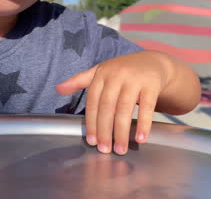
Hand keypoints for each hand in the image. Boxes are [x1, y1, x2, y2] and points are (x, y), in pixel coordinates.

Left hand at [56, 51, 170, 154]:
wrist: (152, 61)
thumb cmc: (122, 70)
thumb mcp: (101, 72)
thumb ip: (80, 81)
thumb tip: (58, 88)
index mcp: (101, 74)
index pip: (93, 101)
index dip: (91, 122)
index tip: (91, 141)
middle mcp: (117, 75)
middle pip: (107, 107)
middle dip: (104, 130)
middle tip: (104, 150)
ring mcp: (135, 79)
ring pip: (125, 109)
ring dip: (121, 131)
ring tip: (120, 149)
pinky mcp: (151, 84)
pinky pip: (147, 107)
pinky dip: (144, 124)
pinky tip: (140, 138)